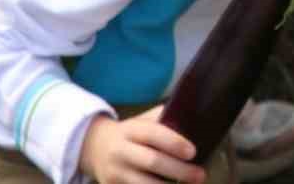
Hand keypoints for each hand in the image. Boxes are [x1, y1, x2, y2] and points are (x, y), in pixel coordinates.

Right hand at [78, 107, 204, 183]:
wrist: (93, 147)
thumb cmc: (130, 134)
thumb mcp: (141, 121)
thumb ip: (164, 119)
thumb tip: (195, 118)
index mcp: (130, 130)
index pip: (153, 134)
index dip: (173, 142)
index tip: (192, 152)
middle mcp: (120, 151)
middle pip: (151, 161)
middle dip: (178, 170)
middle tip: (200, 175)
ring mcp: (115, 173)